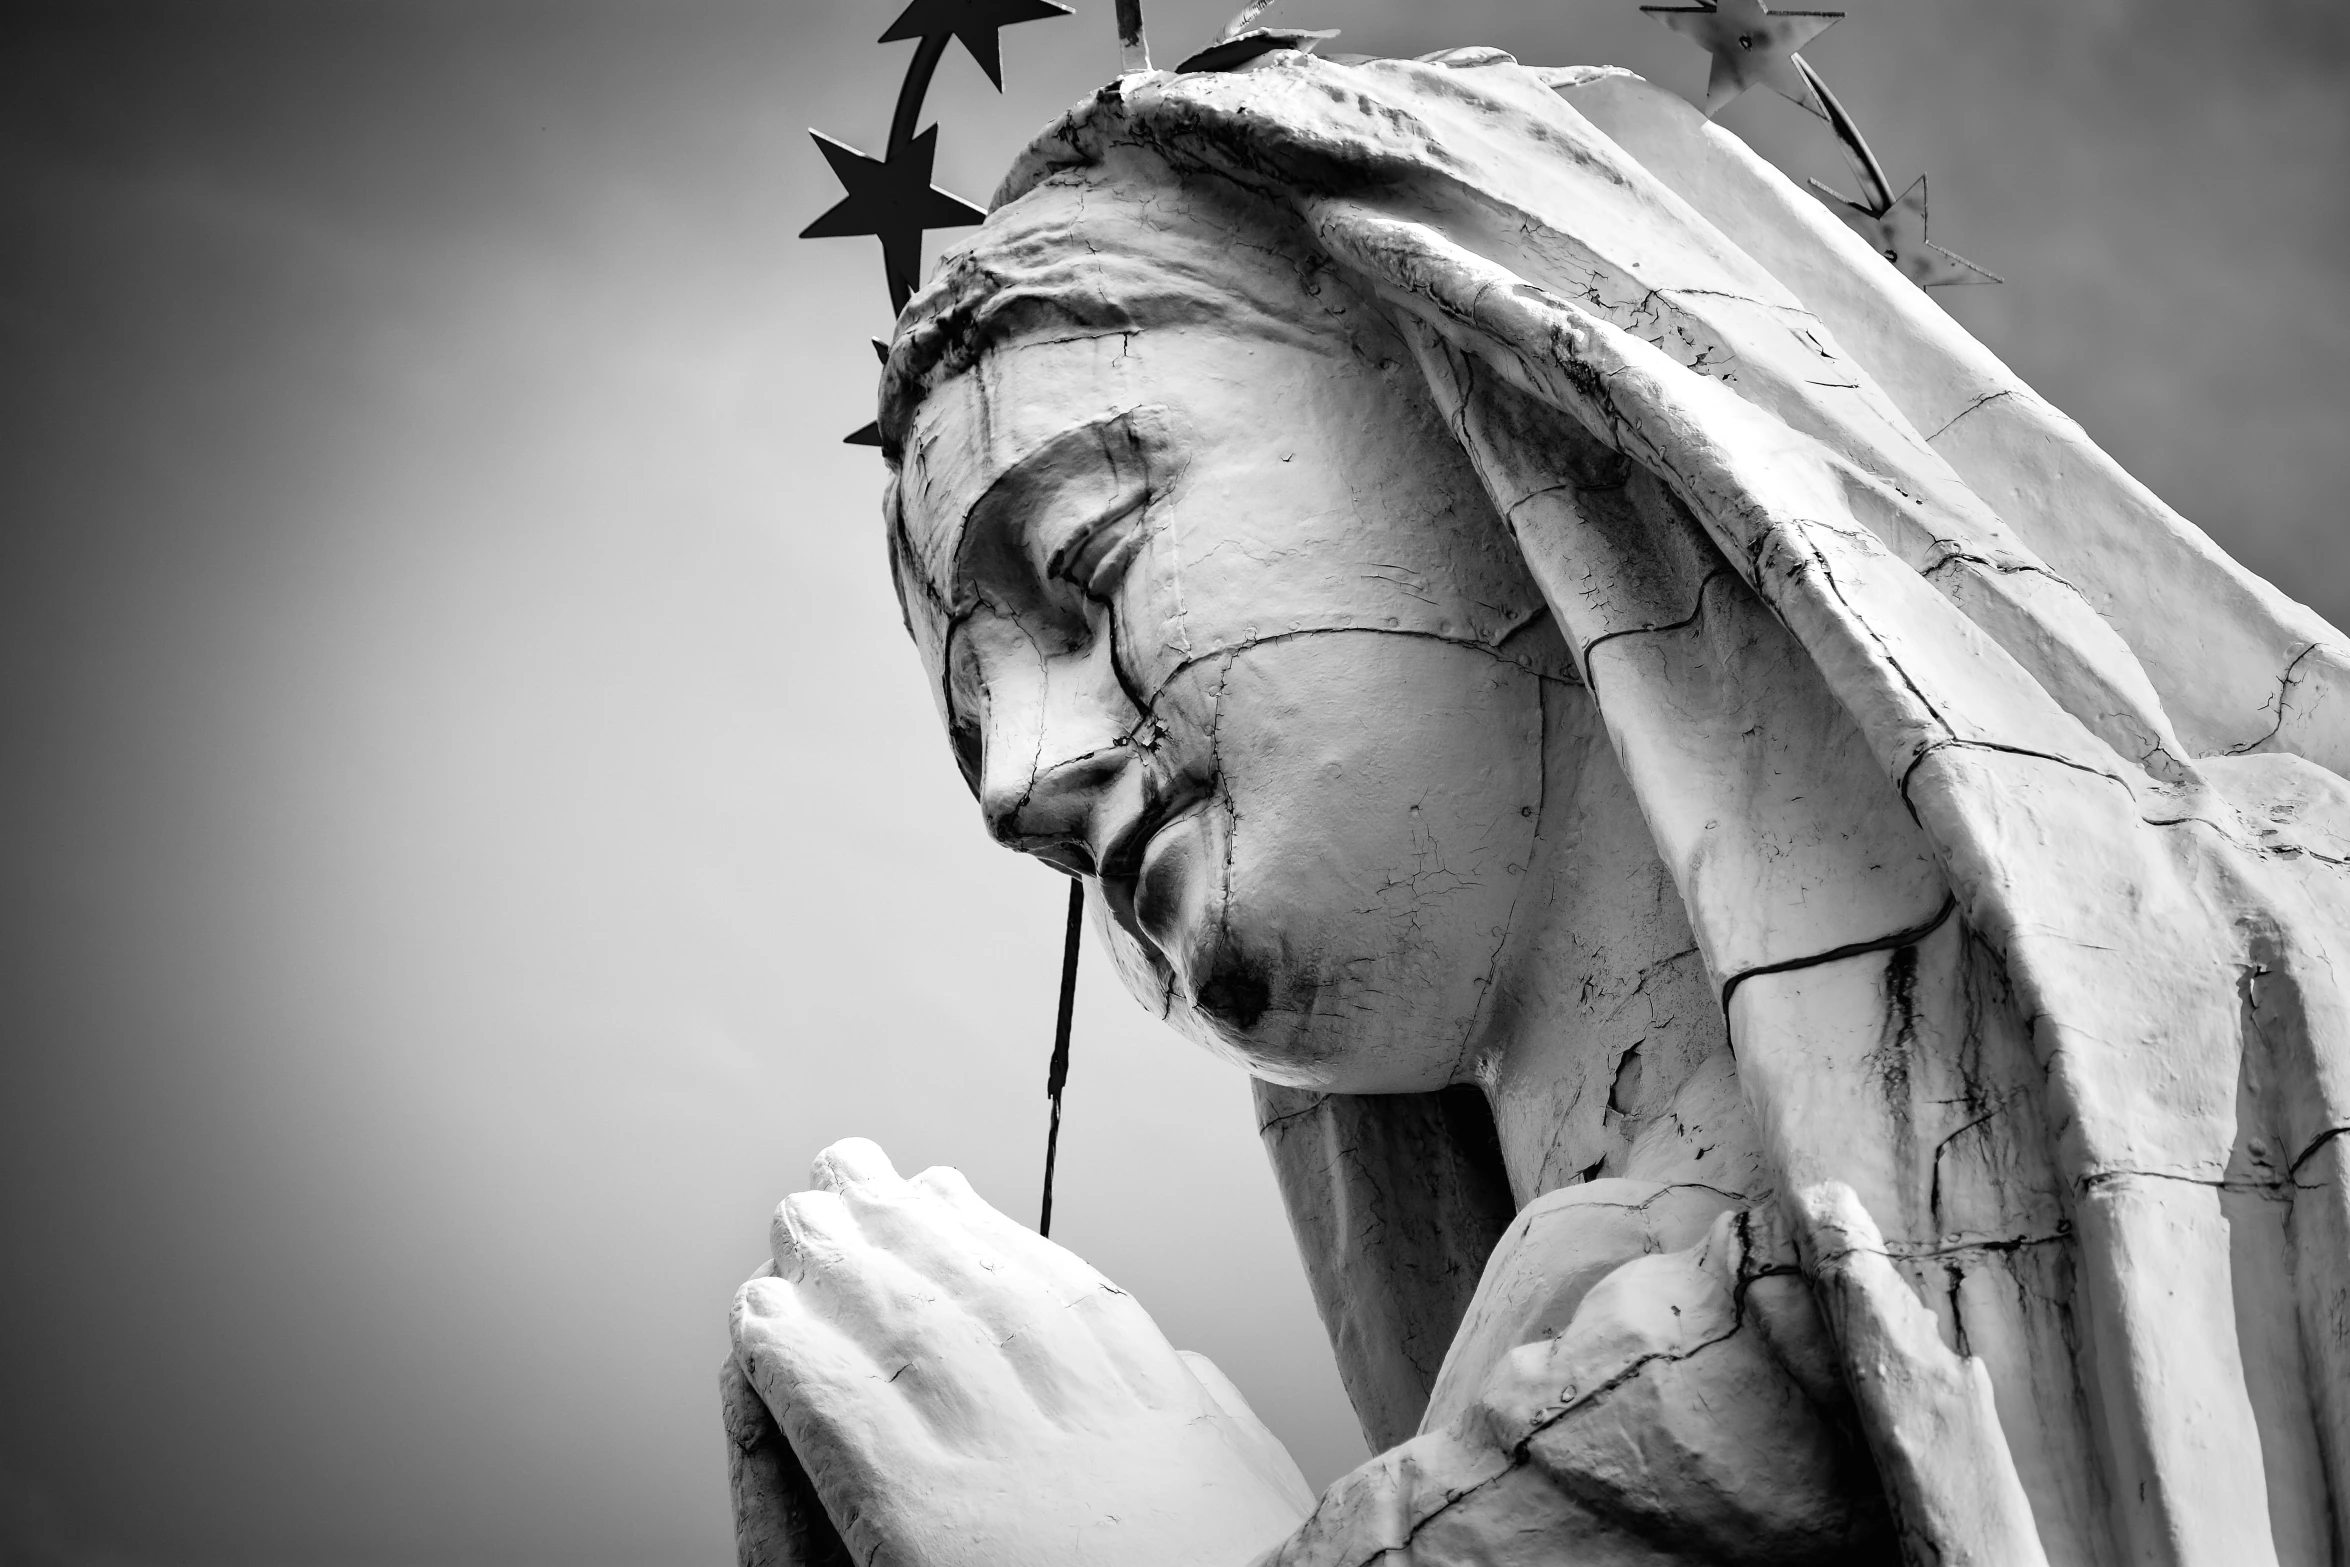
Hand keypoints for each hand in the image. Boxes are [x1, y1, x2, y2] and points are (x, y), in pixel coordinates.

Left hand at [731, 1140, 1313, 1566]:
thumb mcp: (1254, 1493)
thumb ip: (1209, 1422)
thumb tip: (1190, 1372)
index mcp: (1152, 1408)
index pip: (1056, 1289)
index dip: (987, 1232)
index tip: (944, 1187)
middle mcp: (1077, 1414)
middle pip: (971, 1289)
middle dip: (899, 1222)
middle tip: (844, 1169)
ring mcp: (1003, 1460)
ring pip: (905, 1332)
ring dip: (837, 1269)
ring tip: (793, 1221)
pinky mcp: (929, 1522)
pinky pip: (846, 1420)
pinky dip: (796, 1361)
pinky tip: (757, 1322)